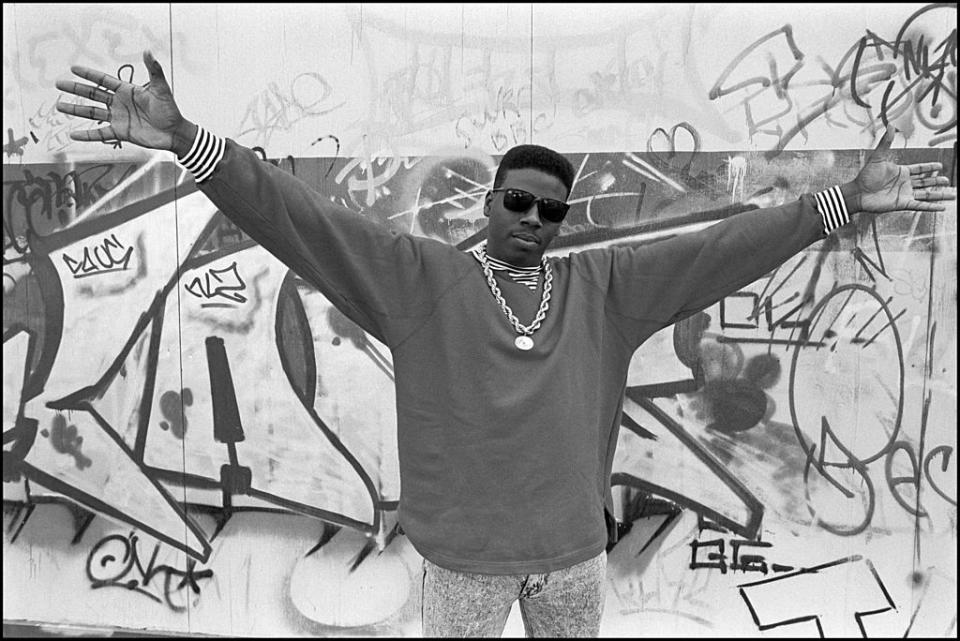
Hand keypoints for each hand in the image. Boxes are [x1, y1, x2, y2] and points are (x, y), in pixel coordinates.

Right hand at [55, 51, 194, 153]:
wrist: (174, 132)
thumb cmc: (169, 109)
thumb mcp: (161, 88)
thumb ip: (154, 70)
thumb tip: (148, 51)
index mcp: (126, 91)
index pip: (103, 80)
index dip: (89, 74)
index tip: (73, 69)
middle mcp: (118, 103)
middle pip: (92, 94)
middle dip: (76, 89)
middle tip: (58, 83)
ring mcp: (118, 118)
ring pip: (92, 112)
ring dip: (76, 109)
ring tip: (59, 106)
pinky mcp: (120, 132)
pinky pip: (100, 133)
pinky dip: (87, 135)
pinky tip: (73, 134)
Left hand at [852, 124, 954, 213]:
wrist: (858, 193)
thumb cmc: (865, 176)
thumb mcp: (877, 157)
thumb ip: (886, 142)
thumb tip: (890, 126)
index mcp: (901, 172)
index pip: (919, 169)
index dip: (929, 167)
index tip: (940, 166)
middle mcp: (905, 183)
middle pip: (925, 182)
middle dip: (937, 181)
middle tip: (947, 180)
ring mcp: (905, 194)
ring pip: (926, 194)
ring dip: (939, 194)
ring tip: (952, 194)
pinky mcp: (903, 204)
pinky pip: (920, 205)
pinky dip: (931, 207)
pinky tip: (942, 207)